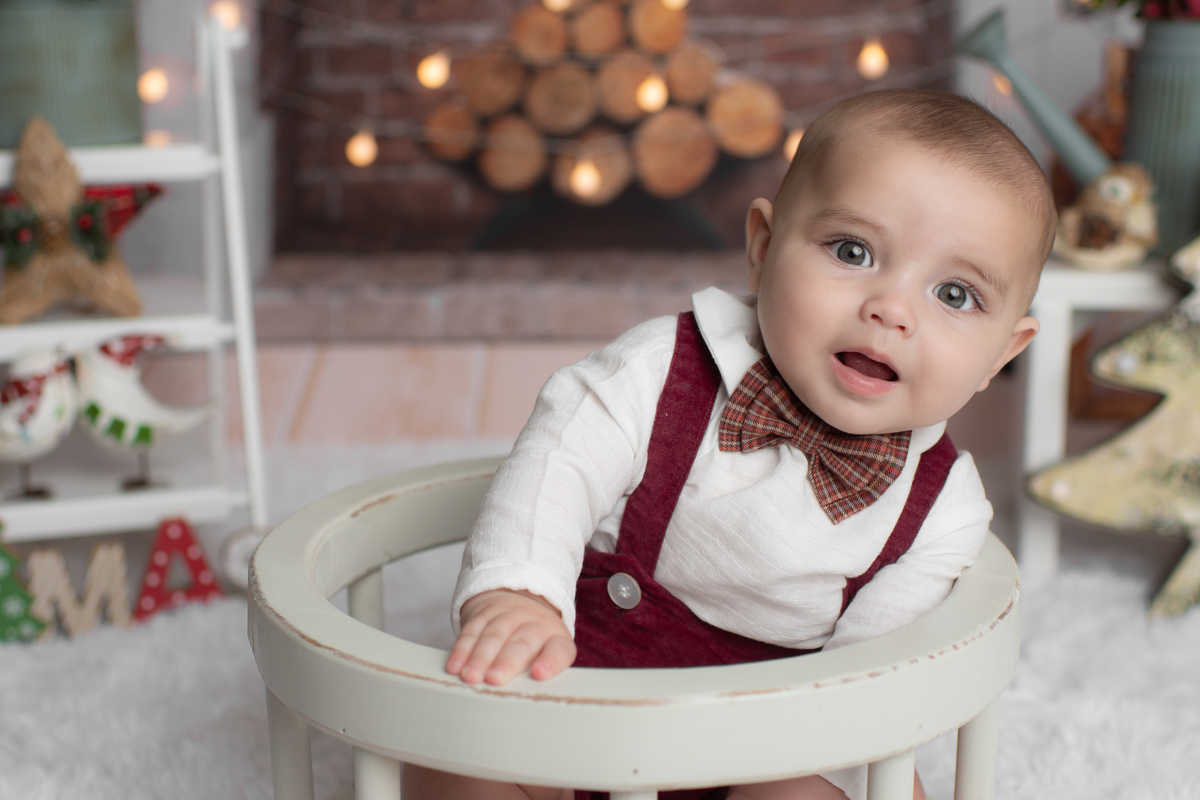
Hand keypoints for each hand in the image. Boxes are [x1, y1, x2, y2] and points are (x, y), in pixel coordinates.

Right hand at [446, 589, 576, 685]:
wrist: (519, 605)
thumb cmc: (534, 646)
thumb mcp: (545, 657)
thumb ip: (536, 678)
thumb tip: (524, 709)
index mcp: (556, 637)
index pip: (559, 649)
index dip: (551, 661)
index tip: (539, 675)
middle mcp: (536, 622)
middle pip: (522, 642)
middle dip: (507, 661)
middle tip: (495, 679)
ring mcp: (510, 614)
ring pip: (494, 634)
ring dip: (481, 657)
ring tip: (471, 677)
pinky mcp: (485, 612)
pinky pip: (472, 630)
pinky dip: (462, 649)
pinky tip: (455, 666)